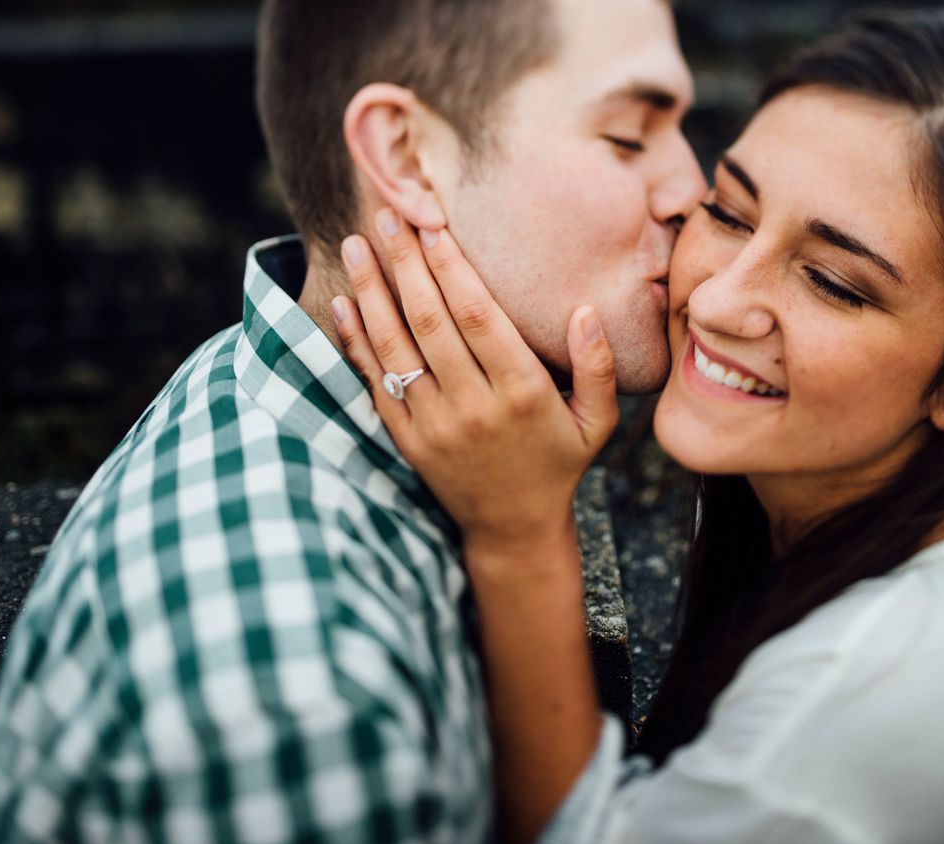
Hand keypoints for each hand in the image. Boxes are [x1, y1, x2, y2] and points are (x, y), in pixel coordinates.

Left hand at [330, 208, 619, 558]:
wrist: (513, 528)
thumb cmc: (558, 464)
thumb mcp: (597, 422)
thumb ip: (598, 367)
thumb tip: (586, 311)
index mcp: (522, 393)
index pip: (479, 317)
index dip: (453, 268)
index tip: (434, 225)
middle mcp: (473, 406)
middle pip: (431, 322)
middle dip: (406, 264)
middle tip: (389, 215)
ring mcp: (434, 425)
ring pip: (395, 348)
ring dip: (373, 292)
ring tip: (356, 244)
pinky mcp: (406, 439)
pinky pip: (375, 382)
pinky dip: (357, 341)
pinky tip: (345, 302)